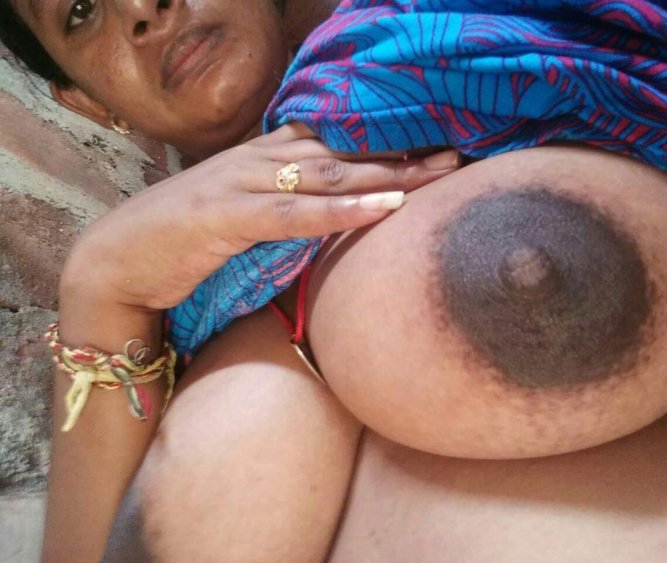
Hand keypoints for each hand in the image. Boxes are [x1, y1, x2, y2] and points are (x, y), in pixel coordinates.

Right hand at [60, 125, 459, 315]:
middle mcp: (255, 161)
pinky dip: (341, 210)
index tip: (428, 148)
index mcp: (259, 159)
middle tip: (453, 156)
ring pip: (326, 175)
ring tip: (436, 173)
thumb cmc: (181, 243)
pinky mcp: (226, 216)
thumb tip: (325, 218)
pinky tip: (385, 206)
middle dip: (398, 155)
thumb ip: (280, 210)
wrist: (116, 261)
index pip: (330, 144)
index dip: (380, 145)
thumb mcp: (240, 218)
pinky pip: (294, 212)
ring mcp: (240, 183)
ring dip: (384, 175)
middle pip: (340, 153)